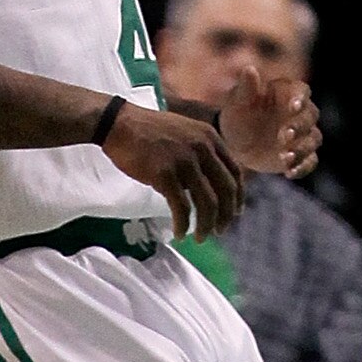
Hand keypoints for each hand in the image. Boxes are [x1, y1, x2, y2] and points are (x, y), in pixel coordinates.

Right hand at [103, 105, 244, 240]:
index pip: (235, 172)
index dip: (238, 196)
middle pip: (226, 189)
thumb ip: (203, 153)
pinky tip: (180, 233)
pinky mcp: (166, 175)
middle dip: (225, 215)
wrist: (122, 125)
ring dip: (206, 224)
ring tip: (200, 237)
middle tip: (220, 231)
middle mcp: (204, 149)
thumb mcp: (188, 134)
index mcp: (211, 138)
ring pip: (207, 202)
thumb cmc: (152, 131)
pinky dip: (183, 224)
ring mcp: (185, 161)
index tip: (236, 212)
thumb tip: (211, 182)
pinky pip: (182, 207)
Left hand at [219, 63, 322, 180]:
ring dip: (302, 149)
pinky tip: (289, 172)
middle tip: (283, 136)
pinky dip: (303, 167)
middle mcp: (299, 114)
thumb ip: (246, 87)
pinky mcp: (299, 156)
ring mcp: (301, 136)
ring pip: (313, 140)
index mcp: (287, 94)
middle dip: (300, 127)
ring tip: (285, 158)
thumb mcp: (238, 101)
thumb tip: (249, 69)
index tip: (293, 107)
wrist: (234, 142)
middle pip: (311, 117)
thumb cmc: (238, 114)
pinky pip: (310, 161)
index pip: (302, 92)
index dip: (301, 98)